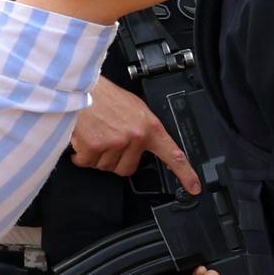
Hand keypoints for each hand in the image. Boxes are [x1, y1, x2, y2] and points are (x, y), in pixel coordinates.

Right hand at [63, 76, 197, 188]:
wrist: (80, 87)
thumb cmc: (106, 97)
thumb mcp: (135, 110)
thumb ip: (143, 130)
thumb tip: (143, 147)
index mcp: (151, 128)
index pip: (173, 154)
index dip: (185, 173)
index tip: (193, 187)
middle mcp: (136, 137)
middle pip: (126, 168)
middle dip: (115, 160)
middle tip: (107, 142)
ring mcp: (116, 142)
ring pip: (105, 166)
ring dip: (97, 156)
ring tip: (95, 134)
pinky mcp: (94, 146)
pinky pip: (87, 163)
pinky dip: (81, 155)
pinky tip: (82, 139)